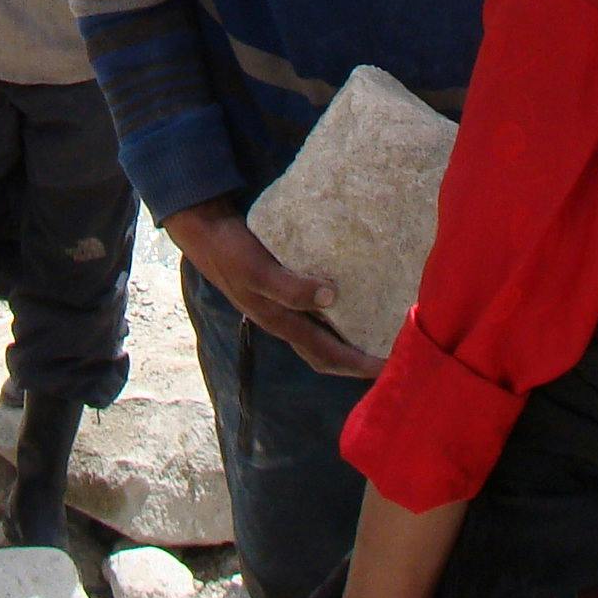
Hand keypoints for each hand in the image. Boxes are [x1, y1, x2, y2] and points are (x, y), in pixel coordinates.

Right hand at [163, 203, 380, 379]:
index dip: (356, 364)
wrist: (205, 232)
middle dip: (357, 360)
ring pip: (321, 334)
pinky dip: (336, 313)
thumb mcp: (258, 272)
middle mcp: (284, 320)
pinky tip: (351, 298)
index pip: (326, 355)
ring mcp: (282, 306)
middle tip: (392, 355)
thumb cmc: (232, 254)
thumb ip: (290, 288)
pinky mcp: (282, 288)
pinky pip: (315, 311)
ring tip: (378, 331)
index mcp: (281, 323)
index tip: (388, 365)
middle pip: (327, 353)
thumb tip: (331, 296)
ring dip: (348, 338)